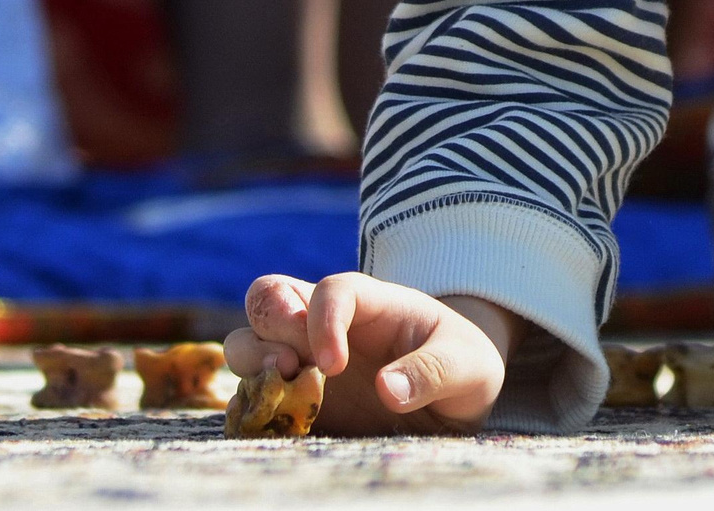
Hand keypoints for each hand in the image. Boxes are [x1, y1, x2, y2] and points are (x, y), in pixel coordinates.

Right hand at [225, 272, 512, 434]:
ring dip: (248, 362)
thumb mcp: (468, 365)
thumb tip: (389, 390)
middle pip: (269, 298)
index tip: (334, 365)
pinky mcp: (293, 402)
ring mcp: (304, 363)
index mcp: (370, 304)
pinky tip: (266, 423)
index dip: (323, 320)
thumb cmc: (462, 365)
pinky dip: (245, 407)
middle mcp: (325, 326)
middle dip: (267, 325)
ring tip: (273, 391)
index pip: (332, 290)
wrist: (453, 399)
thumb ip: (434, 371)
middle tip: (284, 367)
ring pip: (246, 342)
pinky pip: (249, 397)